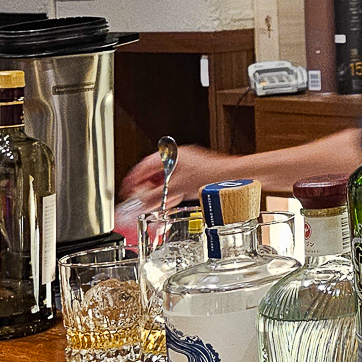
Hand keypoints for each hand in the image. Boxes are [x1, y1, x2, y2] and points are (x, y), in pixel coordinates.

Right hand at [116, 144, 237, 228]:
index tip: (127, 193)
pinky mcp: (196, 174)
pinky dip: (172, 194)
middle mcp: (178, 158)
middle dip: (146, 190)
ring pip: (166, 181)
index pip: (142, 167)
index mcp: (170, 155)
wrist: (234, 177)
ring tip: (154, 206)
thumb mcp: (177, 188)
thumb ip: (154, 198)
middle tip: (140, 202)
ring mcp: (188, 165)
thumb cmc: (212, 175)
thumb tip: (137, 205)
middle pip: (154, 175)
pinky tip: (170, 203)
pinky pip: (178, 184)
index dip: (132, 181)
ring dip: (159, 194)